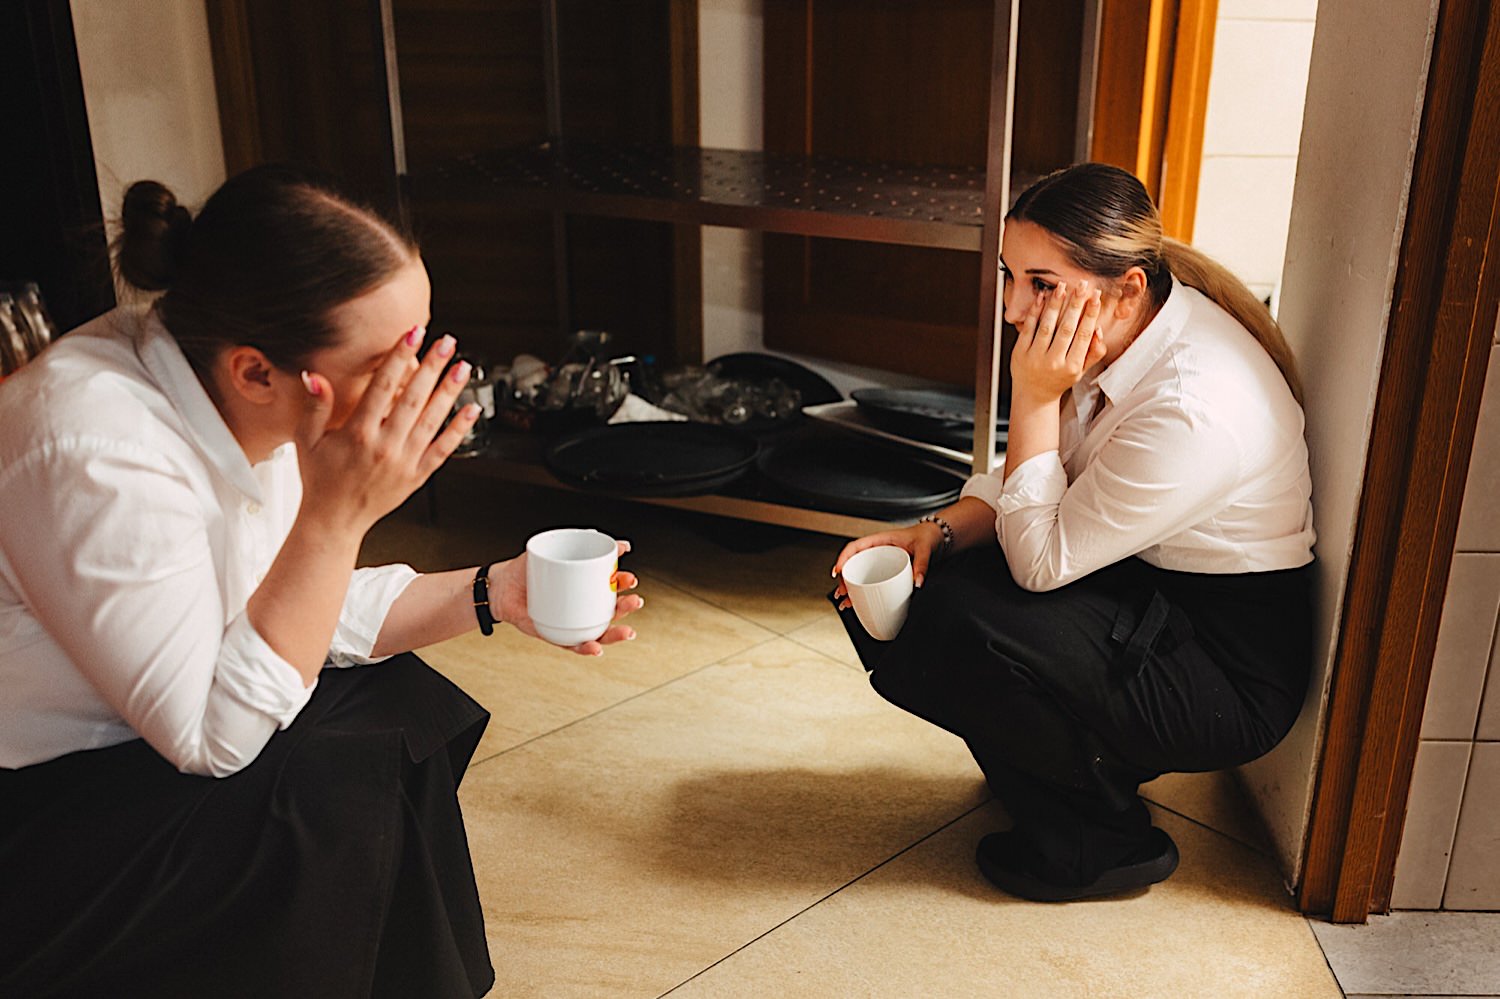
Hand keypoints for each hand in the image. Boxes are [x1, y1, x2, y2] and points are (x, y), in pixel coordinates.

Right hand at [295, 328, 478, 535]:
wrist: (334, 521)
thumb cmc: (320, 479)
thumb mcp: (306, 440)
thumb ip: (314, 406)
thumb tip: (314, 375)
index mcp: (357, 433)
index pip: (383, 386)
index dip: (400, 357)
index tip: (413, 334)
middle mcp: (384, 446)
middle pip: (414, 398)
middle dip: (432, 367)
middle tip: (447, 342)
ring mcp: (404, 462)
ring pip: (433, 420)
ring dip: (450, 391)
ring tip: (463, 366)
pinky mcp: (417, 476)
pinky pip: (443, 449)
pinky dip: (459, 429)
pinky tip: (472, 409)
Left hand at [487, 541, 643, 655]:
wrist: (500, 586)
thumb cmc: (528, 571)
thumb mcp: (557, 552)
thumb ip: (585, 543)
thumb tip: (617, 544)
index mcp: (585, 590)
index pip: (611, 589)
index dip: (624, 587)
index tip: (631, 579)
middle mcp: (581, 609)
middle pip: (611, 612)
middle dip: (626, 609)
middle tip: (635, 601)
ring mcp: (570, 623)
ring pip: (599, 633)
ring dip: (615, 634)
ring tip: (627, 631)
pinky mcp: (555, 636)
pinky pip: (573, 646)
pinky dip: (587, 648)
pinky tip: (596, 648)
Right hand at [829, 523, 943, 609]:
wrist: (936, 539)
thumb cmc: (926, 537)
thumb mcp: (924, 548)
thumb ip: (922, 565)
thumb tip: (917, 583)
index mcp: (880, 540)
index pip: (855, 547)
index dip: (843, 559)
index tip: (839, 571)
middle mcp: (876, 551)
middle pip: (853, 564)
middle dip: (844, 579)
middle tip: (842, 593)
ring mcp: (880, 562)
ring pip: (859, 574)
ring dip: (850, 588)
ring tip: (845, 602)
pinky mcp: (886, 572)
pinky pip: (871, 581)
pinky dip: (863, 592)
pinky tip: (858, 603)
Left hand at [1009, 280, 1109, 403]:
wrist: (1033, 395)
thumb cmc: (1060, 379)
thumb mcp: (1081, 371)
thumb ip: (1094, 352)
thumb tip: (1098, 329)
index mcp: (1071, 366)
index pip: (1084, 335)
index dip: (1090, 314)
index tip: (1096, 296)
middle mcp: (1053, 362)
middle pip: (1066, 328)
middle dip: (1076, 304)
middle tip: (1083, 285)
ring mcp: (1035, 357)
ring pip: (1047, 325)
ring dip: (1056, 304)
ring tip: (1063, 286)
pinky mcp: (1019, 352)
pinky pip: (1028, 327)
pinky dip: (1035, 311)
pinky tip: (1042, 296)